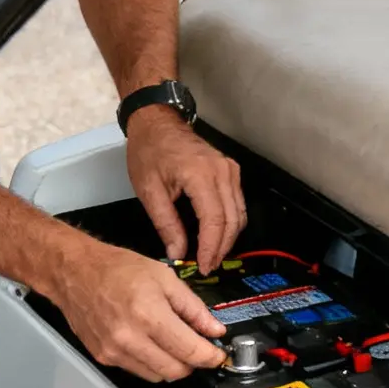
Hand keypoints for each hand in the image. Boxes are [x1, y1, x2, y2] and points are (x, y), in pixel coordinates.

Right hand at [44, 238, 227, 381]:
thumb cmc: (116, 269)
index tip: (218, 355)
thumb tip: (214, 329)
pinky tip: (149, 343)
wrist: (74, 272)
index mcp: (149, 315)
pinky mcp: (104, 357)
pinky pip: (138, 371)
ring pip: (157, 376)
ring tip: (171, 342)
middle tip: (197, 347)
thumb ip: (193, 307)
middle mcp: (130, 338)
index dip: (210, 357)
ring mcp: (114, 351)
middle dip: (192, 363)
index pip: (190, 351)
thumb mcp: (164, 277)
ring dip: (171, 365)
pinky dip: (150, 363)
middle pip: (175, 371)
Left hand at [124, 106, 246, 267]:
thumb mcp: (149, 191)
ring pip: (239, 213)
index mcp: (201, 175)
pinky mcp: (230, 170)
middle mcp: (222, 172)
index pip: (214, 220)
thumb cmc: (149, 151)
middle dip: (221, 248)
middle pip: (232, 220)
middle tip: (207, 266)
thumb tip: (177, 253)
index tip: (202, 266)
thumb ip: (166, 224)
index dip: (211, 248)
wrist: (157, 121)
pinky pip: (237, 203)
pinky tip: (216, 235)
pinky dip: (230, 222)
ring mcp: (230, 169)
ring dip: (228, 238)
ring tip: (211, 255)